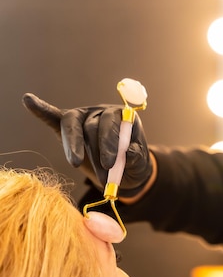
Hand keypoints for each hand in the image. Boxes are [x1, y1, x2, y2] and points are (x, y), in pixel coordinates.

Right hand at [22, 94, 152, 196]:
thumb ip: (137, 158)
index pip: (111, 122)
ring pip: (74, 127)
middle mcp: (103, 113)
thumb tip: (128, 151)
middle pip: (92, 126)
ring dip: (74, 147)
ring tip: (76, 164)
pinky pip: (54, 117)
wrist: (125, 173)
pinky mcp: (70, 127)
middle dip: (95, 151)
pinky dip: (42, 110)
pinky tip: (29, 101)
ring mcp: (85, 118)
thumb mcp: (140, 166)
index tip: (109, 163)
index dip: (108, 141)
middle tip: (101, 175)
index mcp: (123, 118)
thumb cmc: (132, 166)